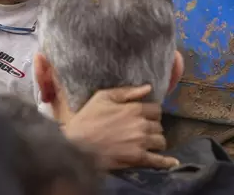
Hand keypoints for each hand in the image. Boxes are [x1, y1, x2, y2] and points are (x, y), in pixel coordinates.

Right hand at [63, 84, 178, 170]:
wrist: (77, 144)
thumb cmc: (87, 119)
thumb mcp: (101, 98)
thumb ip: (126, 92)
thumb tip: (148, 88)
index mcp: (134, 109)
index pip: (156, 109)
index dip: (150, 112)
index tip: (144, 115)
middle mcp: (141, 125)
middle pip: (159, 125)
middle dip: (152, 126)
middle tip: (141, 129)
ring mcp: (141, 142)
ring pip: (160, 141)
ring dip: (155, 141)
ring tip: (147, 142)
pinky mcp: (138, 158)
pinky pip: (158, 160)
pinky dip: (166, 162)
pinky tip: (171, 162)